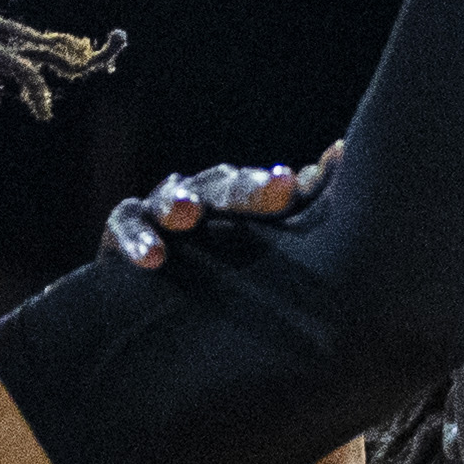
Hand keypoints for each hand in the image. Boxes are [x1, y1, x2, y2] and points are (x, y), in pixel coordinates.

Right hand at [100, 141, 343, 267]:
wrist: (150, 310)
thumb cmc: (216, 269)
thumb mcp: (259, 244)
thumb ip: (299, 203)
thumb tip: (342, 153)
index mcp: (235, 199)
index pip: (260, 186)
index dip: (277, 186)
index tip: (296, 188)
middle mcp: (200, 195)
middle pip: (222, 184)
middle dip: (244, 189)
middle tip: (269, 193)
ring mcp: (158, 209)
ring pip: (169, 197)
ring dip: (179, 202)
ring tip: (189, 214)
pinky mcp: (121, 230)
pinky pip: (124, 225)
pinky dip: (136, 238)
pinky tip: (153, 257)